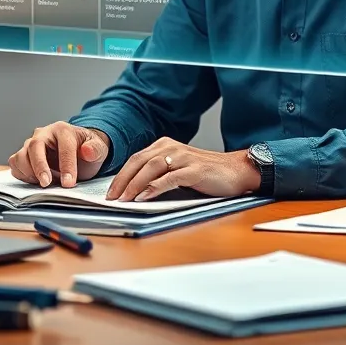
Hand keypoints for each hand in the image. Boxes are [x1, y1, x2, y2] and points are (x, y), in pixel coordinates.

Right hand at [8, 122, 111, 188]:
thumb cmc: (86, 151)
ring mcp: (31, 145)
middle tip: (47, 184)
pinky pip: (15, 165)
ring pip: (21, 156)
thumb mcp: (98, 150)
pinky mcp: (23, 157)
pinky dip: (22, 175)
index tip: (69, 183)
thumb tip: (87, 151)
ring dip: (29, 172)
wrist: (78, 153)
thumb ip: (95, 149)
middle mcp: (43, 134)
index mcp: (62, 130)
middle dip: (40, 167)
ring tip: (44, 184)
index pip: (63, 146)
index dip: (66, 165)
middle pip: (34, 146)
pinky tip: (35, 182)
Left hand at [106, 137, 260, 201]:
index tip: (110, 192)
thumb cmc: (205, 174)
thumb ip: (158, 174)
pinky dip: (154, 188)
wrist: (235, 171)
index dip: (120, 175)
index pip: (136, 159)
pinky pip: (169, 178)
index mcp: (165, 145)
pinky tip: (144, 197)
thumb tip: (133, 190)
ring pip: (151, 168)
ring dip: (134, 185)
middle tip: (111, 198)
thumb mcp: (177, 169)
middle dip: (122, 180)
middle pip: (139, 161)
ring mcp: (183, 157)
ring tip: (124, 199)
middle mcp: (172, 147)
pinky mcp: (194, 170)